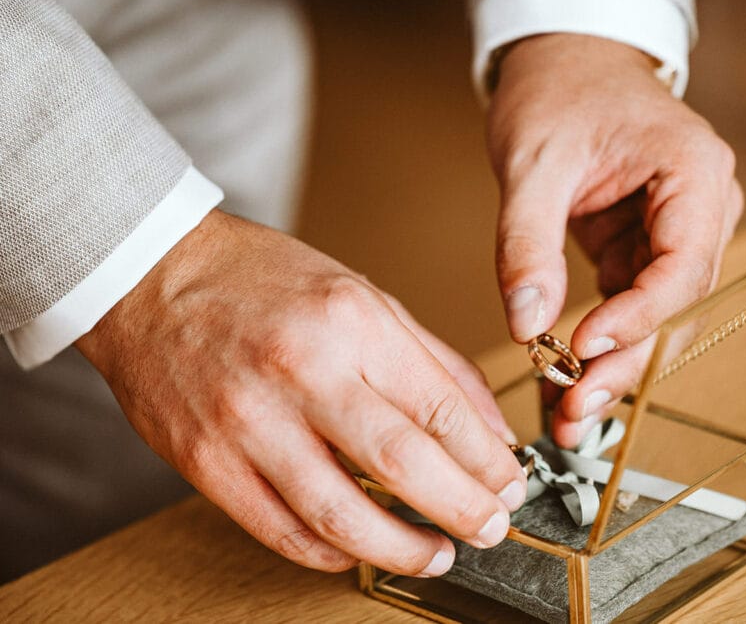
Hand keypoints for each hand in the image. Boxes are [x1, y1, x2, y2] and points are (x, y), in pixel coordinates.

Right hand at [76, 210, 524, 575]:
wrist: (150, 277)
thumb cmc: (262, 280)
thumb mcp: (365, 297)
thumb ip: (434, 363)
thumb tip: (490, 428)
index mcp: (351, 322)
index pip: (441, 409)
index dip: (486, 460)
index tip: (508, 483)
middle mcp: (302, 371)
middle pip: (402, 465)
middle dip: (462, 509)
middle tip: (490, 528)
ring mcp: (249, 421)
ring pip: (340, 513)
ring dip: (402, 548)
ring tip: (437, 554)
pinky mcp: (206, 461)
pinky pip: (278, 529)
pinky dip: (329, 553)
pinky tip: (359, 550)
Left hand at [488, 34, 742, 446]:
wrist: (564, 62)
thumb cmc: (561, 90)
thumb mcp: (533, 162)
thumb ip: (527, 242)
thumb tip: (527, 324)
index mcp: (695, 174)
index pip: (684, 266)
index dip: (638, 318)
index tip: (584, 349)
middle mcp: (701, 209)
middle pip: (677, 306)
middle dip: (626, 361)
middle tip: (575, 408)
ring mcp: (675, 233)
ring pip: (656, 319)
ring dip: (614, 366)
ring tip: (567, 413)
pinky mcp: (643, 249)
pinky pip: (629, 308)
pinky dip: (599, 345)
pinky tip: (567, 380)